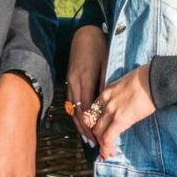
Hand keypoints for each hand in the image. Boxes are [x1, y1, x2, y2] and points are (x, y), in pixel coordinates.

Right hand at [65, 24, 107, 146]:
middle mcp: (75, 82)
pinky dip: (76, 113)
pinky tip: (81, 121)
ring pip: (72, 108)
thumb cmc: (98, 47)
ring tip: (87, 138)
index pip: (85, 107)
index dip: (91, 124)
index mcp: (85, 78)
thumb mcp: (105, 64)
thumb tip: (106, 103)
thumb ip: (105, 83)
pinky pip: (71, 101)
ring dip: (79, 124)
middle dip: (84, 129)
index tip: (98, 137)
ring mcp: (70, 81)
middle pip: (77, 111)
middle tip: (93, 143)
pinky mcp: (70, 80)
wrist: (84, 33)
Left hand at [86, 65, 155, 161]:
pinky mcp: (120, 119)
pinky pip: (108, 137)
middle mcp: (105, 101)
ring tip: (106, 152)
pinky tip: (107, 155)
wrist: (152, 80)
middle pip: (93, 122)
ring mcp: (111, 111)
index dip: (95, 122)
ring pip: (99, 131)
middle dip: (96, 135)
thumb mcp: (125, 85)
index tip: (99, 130)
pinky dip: (106, 148)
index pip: (93, 110)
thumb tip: (125, 104)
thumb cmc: (145, 80)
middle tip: (102, 143)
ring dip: (101, 144)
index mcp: (106, 92)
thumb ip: (120, 96)